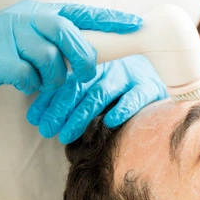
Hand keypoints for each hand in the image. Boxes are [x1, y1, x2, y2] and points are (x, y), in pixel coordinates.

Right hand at [0, 0, 141, 97]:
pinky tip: (23, 83)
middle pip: (69, 34)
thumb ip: (60, 40)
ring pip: (50, 58)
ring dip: (53, 77)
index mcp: (41, 12)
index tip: (136, 24)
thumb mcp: (33, 37)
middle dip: (83, 58)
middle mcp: (27, 18)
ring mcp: (10, 35)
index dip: (110, 19)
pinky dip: (31, 85)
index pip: (82, 12)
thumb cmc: (3, 50)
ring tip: (43, 80)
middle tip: (86, 74)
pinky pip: (29, 75)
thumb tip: (96, 53)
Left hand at [26, 55, 167, 143]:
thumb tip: (36, 118)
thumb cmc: (123, 86)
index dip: (49, 100)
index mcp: (93, 64)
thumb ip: (71, 98)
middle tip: (48, 130)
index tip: (35, 120)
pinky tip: (109, 121)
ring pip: (101, 93)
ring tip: (67, 134)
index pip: (66, 81)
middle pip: (80, 88)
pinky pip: (134, 97)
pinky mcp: (149, 87)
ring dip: (81, 115)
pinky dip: (122, 108)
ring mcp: (129, 76)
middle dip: (60, 110)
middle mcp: (108, 68)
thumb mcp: (95, 87)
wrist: (164, 69)